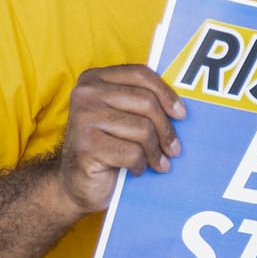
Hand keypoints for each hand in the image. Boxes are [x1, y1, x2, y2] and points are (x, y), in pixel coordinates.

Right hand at [53, 65, 185, 214]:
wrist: (75, 183)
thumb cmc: (105, 147)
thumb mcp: (121, 116)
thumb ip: (140, 102)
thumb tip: (180, 107)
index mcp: (94, 78)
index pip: (140, 74)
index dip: (166, 93)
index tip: (181, 114)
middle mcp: (86, 94)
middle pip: (146, 102)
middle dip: (166, 129)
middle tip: (174, 149)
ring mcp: (84, 119)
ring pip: (143, 129)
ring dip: (155, 152)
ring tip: (158, 162)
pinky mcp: (87, 146)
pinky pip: (133, 153)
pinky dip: (140, 164)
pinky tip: (136, 169)